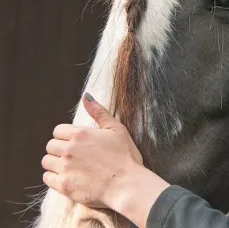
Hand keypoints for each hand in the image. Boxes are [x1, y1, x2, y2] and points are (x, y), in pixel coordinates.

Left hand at [42, 93, 145, 209]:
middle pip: (50, 146)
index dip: (66, 136)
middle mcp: (69, 150)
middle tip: (75, 156)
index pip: (58, 131)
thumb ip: (99, 112)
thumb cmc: (126, 156)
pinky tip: (68, 177)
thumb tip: (85, 96)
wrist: (128, 185)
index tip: (77, 143)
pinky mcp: (64, 185)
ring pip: (46, 162)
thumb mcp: (117, 129)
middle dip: (60, 149)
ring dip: (55, 163)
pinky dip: (54, 177)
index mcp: (81, 134)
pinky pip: (47, 178)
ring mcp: (65, 168)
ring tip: (71, 167)